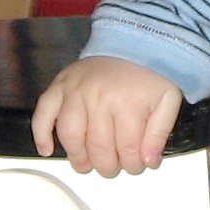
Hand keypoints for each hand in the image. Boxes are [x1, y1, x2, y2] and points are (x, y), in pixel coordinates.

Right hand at [33, 56, 184, 176]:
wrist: (131, 43)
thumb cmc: (148, 74)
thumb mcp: (168, 100)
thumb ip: (160, 133)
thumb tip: (149, 162)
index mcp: (127, 103)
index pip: (127, 149)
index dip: (132, 164)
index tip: (135, 165)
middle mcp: (98, 98)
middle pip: (98, 147)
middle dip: (107, 165)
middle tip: (112, 166)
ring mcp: (75, 92)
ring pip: (71, 136)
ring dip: (78, 157)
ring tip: (86, 164)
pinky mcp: (59, 86)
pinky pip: (43, 113)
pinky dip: (41, 134)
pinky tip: (47, 150)